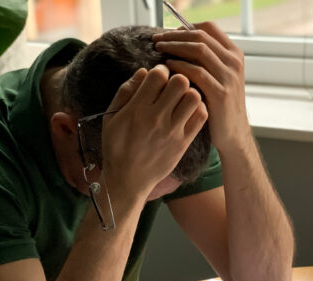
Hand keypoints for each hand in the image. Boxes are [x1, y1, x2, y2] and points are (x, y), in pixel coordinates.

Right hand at [100, 65, 207, 203]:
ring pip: (194, 97)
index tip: (159, 76)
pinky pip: (201, 117)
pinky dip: (198, 109)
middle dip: (177, 78)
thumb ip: (126, 91)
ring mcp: (172, 132)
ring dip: (190, 93)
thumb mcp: (111, 117)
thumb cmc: (116, 147)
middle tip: (173, 86)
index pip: (158, 75)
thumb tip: (144, 71)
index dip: (161, 69)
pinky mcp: (183, 143)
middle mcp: (156, 119)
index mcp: (137, 109)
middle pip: (180, 82)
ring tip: (182, 99)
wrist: (127, 180)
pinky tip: (188, 112)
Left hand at [153, 22, 250, 152]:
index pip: (208, 27)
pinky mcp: (221, 94)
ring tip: (159, 50)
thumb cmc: (219, 107)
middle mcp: (234, 62)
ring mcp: (229, 78)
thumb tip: (179, 42)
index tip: (168, 33)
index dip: (185, 27)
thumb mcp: (218, 78)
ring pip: (199, 50)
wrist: (233, 135)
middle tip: (156, 39)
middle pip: (201, 36)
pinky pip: (197, 73)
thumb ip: (206, 60)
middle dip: (175, 35)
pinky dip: (180, 66)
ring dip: (175, 47)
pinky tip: (167, 68)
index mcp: (234, 54)